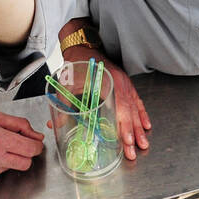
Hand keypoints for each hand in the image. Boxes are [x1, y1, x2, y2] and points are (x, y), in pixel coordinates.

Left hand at [64, 46, 150, 160]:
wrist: (83, 47)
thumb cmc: (76, 64)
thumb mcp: (68, 84)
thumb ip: (63, 104)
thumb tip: (52, 125)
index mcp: (109, 82)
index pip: (120, 107)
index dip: (124, 126)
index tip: (126, 141)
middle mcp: (121, 83)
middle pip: (130, 112)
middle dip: (132, 134)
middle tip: (133, 151)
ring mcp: (125, 83)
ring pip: (135, 109)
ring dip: (139, 128)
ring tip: (143, 144)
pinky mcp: (126, 84)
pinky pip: (137, 101)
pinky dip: (142, 114)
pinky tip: (146, 125)